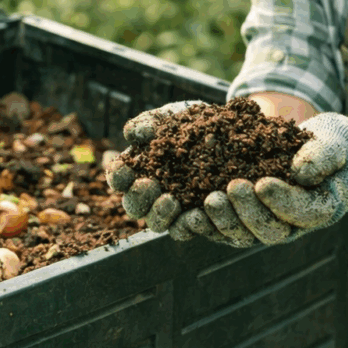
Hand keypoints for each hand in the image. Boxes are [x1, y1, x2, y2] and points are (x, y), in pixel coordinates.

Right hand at [105, 100, 204, 240]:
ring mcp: (173, 208)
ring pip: (156, 223)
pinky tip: (196, 214)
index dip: (118, 176)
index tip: (124, 168)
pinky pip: (186, 229)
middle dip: (138, 197)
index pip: (119, 178)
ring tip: (170, 201)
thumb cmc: (191, 124)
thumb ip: (151, 122)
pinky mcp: (196, 218)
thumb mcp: (172, 117)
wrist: (228, 132)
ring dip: (159, 214)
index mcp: (138, 169)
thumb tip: (133, 133)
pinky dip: (188, 224)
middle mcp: (151, 193)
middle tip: (148, 185)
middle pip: (134, 206)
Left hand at [174, 112, 347, 245]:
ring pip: (244, 235)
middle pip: (270, 231)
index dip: (281, 201)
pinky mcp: (247, 217)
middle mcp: (294, 224)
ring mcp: (269, 223)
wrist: (328, 153)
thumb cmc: (335, 146)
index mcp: (321, 208)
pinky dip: (208, 224)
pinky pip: (226, 228)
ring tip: (206, 201)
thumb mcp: (337, 143)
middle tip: (229, 189)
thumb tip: (301, 172)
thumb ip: (323, 156)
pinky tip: (189, 212)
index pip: (302, 212)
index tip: (262, 183)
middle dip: (247, 212)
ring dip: (223, 221)